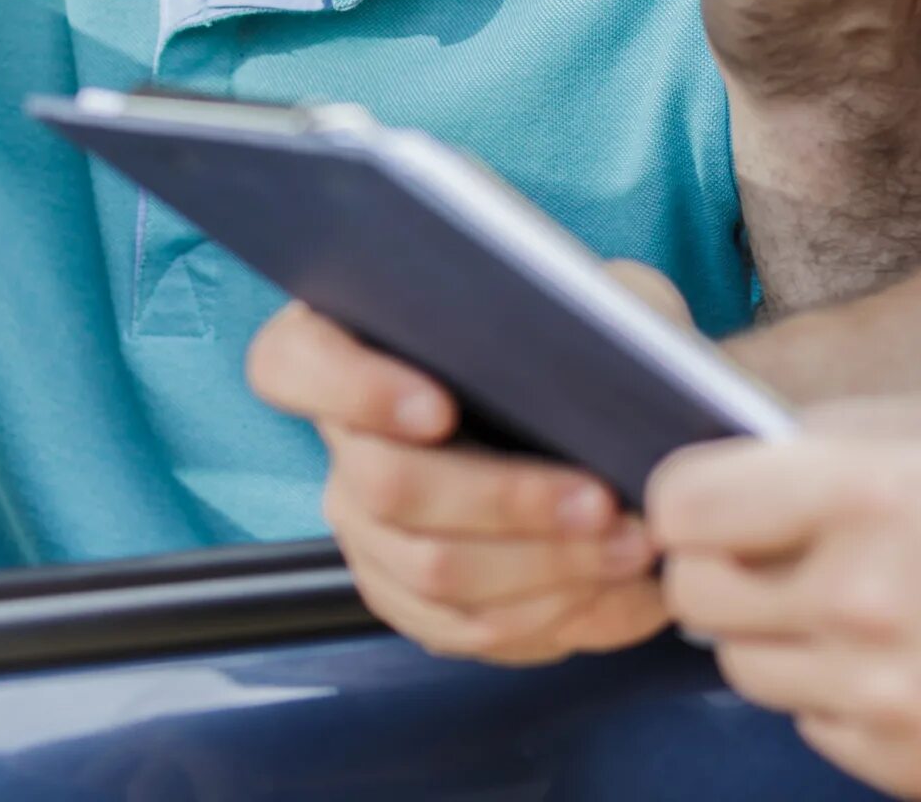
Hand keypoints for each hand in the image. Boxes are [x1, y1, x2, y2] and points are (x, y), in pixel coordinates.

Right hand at [246, 266, 687, 663]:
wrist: (608, 418)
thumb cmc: (585, 339)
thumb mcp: (588, 294)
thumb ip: (575, 302)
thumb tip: (584, 345)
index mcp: (347, 340)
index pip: (292, 363)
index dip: (353, 390)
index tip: (439, 409)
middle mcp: (341, 439)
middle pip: (385, 485)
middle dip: (505, 499)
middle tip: (598, 500)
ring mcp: (364, 524)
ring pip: (430, 568)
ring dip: (543, 566)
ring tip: (628, 546)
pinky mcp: (405, 594)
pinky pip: (459, 626)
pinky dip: (544, 615)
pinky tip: (610, 589)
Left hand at [649, 393, 920, 800]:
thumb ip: (840, 438)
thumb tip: (747, 453)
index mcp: (864, 492)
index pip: (682, 504)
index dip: (687, 499)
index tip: (712, 500)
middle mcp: (862, 599)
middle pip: (695, 599)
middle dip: (719, 571)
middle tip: (770, 557)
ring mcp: (890, 698)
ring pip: (749, 673)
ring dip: (779, 639)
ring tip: (856, 610)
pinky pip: (820, 732)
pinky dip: (841, 702)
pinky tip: (910, 665)